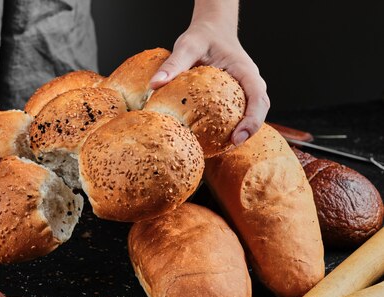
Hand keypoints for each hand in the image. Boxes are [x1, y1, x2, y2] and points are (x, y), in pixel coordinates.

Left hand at [149, 20, 269, 144]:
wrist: (211, 30)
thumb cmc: (202, 36)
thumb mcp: (187, 46)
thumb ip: (173, 64)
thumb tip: (154, 84)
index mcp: (245, 70)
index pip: (258, 97)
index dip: (252, 119)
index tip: (237, 136)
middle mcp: (250, 82)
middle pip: (260, 110)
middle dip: (249, 130)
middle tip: (230, 146)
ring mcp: (245, 89)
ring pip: (251, 113)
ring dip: (241, 131)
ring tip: (222, 148)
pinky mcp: (236, 95)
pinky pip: (238, 113)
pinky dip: (229, 127)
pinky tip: (212, 140)